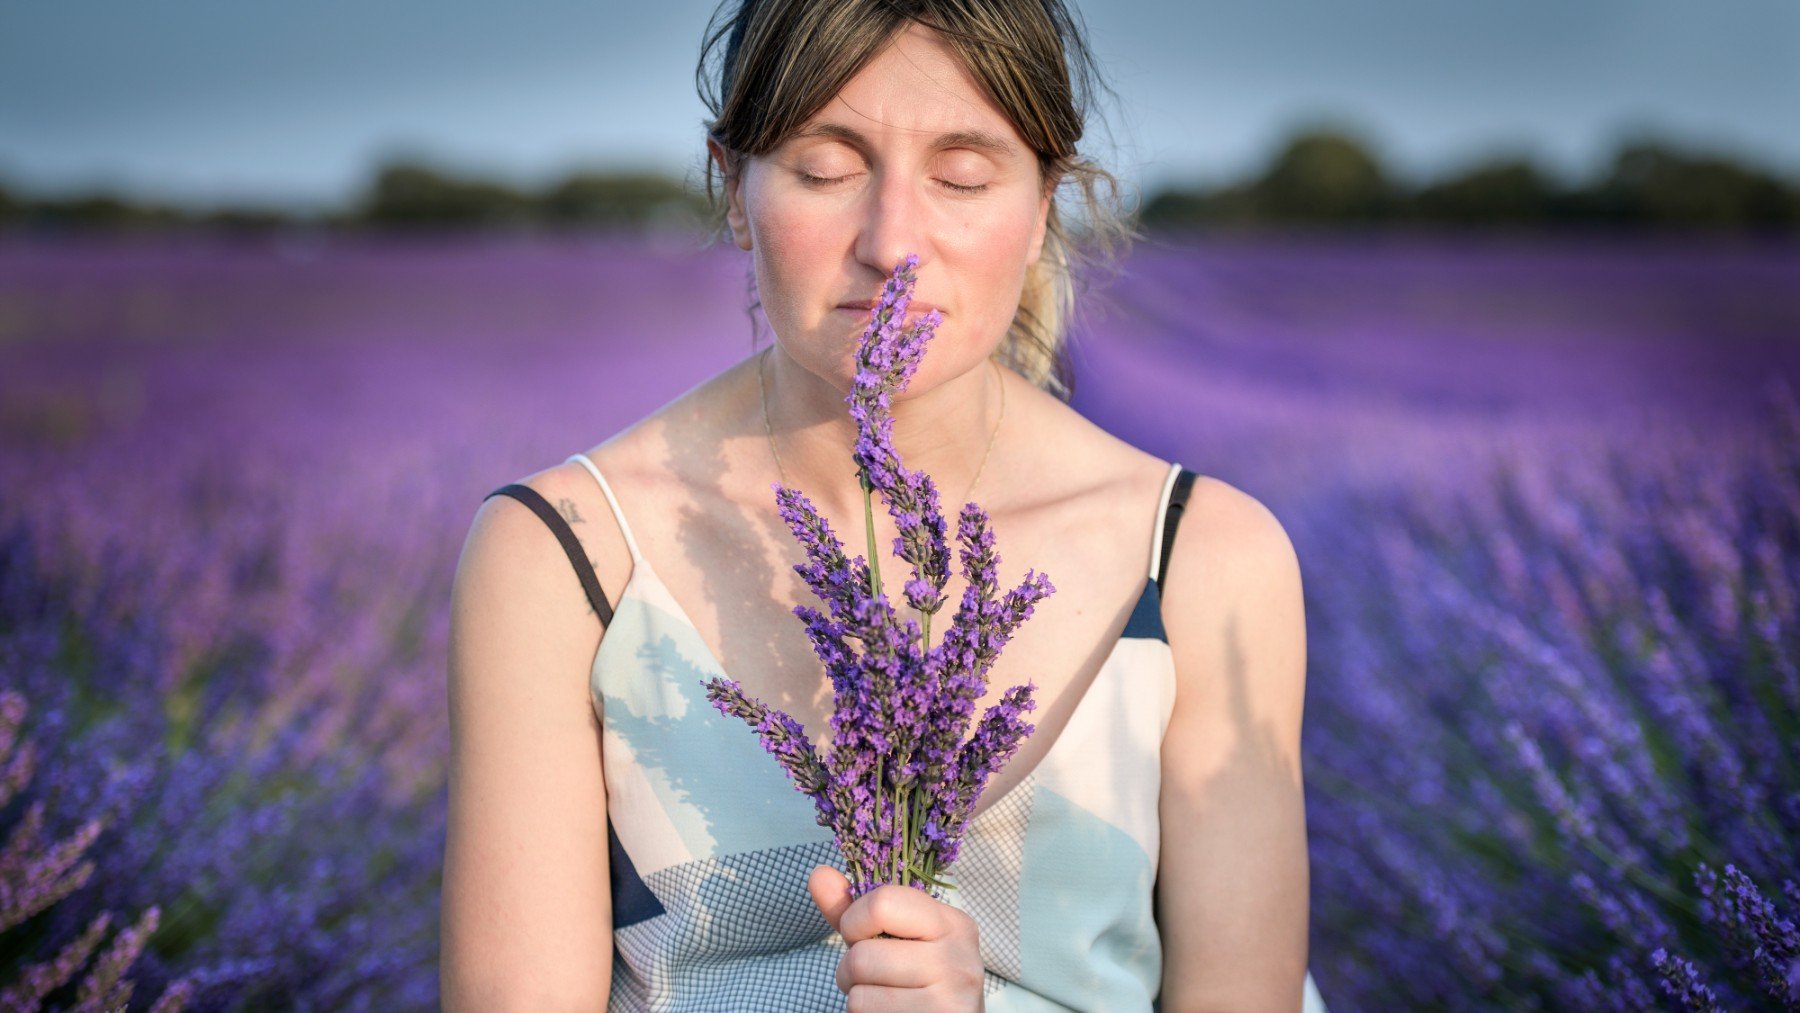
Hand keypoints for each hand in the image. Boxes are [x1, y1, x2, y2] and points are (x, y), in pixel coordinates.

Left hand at [808, 864, 985, 1010]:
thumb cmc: (915, 982)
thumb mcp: (889, 940)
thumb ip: (855, 911)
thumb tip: (818, 874)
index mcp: (951, 922)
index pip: (882, 903)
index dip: (853, 922)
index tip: (861, 937)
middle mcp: (958, 955)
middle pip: (862, 955)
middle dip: (850, 971)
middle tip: (871, 978)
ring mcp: (951, 994)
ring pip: (859, 992)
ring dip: (857, 997)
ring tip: (880, 998)